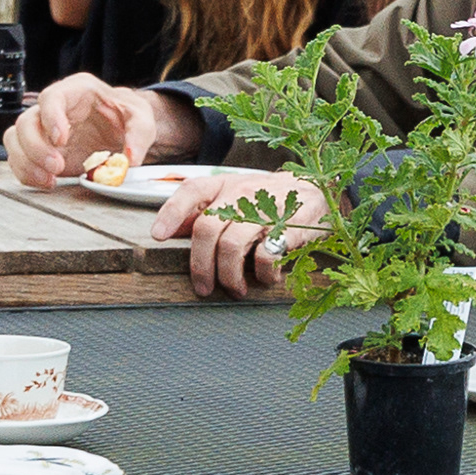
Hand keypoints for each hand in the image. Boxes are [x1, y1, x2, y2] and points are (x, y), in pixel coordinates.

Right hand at [7, 73, 185, 189]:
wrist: (119, 128)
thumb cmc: (125, 115)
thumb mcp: (141, 118)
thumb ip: (139, 135)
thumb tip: (130, 158)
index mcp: (76, 90)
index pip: (52, 97)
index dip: (51, 118)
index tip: (60, 139)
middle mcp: (53, 107)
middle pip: (26, 121)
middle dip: (36, 147)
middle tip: (57, 167)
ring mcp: (42, 128)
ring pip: (15, 139)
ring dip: (27, 162)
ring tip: (50, 179)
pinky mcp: (39, 149)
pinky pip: (18, 158)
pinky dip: (27, 173)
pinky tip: (47, 182)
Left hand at [157, 168, 325, 299]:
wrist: (318, 190)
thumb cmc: (268, 199)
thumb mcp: (235, 196)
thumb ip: (204, 212)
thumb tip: (170, 230)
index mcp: (225, 185)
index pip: (192, 190)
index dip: (171, 212)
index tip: (157, 236)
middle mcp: (242, 193)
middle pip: (207, 228)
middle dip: (200, 265)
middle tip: (204, 287)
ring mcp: (266, 209)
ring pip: (232, 245)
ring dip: (228, 275)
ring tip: (235, 289)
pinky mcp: (291, 227)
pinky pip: (267, 255)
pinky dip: (263, 274)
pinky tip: (267, 278)